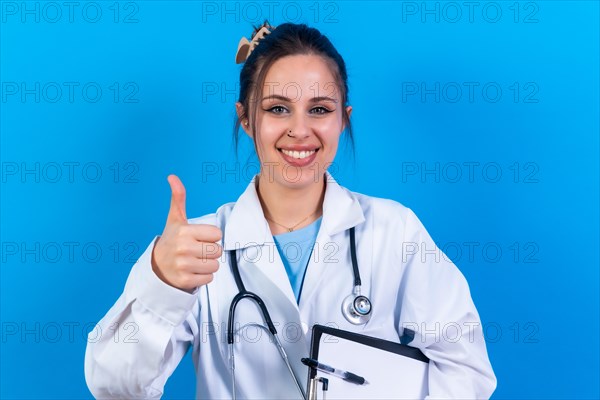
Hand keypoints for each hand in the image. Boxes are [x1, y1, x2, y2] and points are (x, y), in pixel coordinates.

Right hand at [151, 174, 221, 292]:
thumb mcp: (175, 219)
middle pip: (217, 251)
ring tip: (194, 261)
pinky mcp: (185, 281)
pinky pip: (209, 279)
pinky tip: (191, 272)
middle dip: (210, 252)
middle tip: (196, 251)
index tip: (198, 238)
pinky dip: (203, 277)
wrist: (156, 267)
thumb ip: (178, 198)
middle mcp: (183, 248)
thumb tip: (172, 176)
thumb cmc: (171, 240)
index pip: (217, 235)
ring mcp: (183, 265)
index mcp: (184, 231)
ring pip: (215, 266)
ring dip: (208, 265)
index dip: (210, 237)